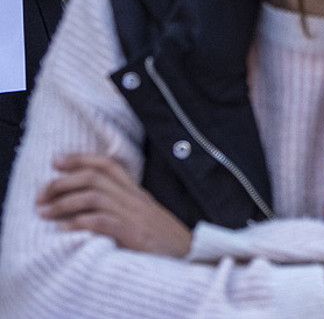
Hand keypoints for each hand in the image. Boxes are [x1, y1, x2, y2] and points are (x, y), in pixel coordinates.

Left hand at [38, 154, 191, 257]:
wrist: (189, 256)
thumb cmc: (162, 239)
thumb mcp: (144, 215)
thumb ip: (122, 205)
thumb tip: (89, 201)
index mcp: (137, 192)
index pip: (108, 165)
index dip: (80, 159)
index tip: (56, 162)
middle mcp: (135, 199)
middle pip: (95, 178)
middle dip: (62, 183)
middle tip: (41, 195)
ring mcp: (134, 216)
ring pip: (94, 197)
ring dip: (64, 203)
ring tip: (45, 213)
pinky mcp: (133, 234)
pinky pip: (102, 222)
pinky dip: (80, 224)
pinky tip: (65, 229)